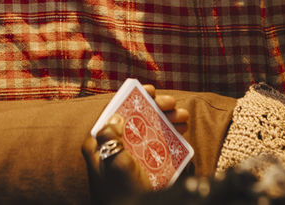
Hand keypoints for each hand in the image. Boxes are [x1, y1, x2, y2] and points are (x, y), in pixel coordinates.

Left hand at [82, 85, 189, 203]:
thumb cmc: (122, 193)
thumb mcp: (115, 165)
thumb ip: (110, 138)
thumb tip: (115, 117)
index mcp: (99, 145)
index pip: (115, 112)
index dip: (133, 97)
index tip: (152, 90)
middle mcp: (114, 149)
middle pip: (136, 120)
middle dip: (157, 108)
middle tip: (173, 105)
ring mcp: (130, 158)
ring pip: (150, 131)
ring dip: (168, 120)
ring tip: (184, 117)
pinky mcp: (143, 168)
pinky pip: (157, 146)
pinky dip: (170, 136)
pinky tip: (182, 132)